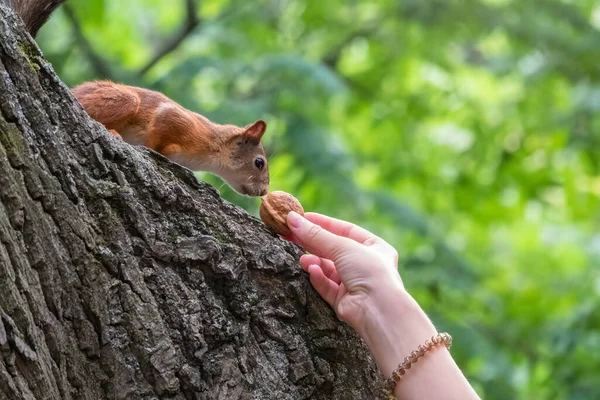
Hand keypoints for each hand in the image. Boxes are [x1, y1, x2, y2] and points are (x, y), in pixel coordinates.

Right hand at [285, 211, 403, 333]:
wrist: (378, 310)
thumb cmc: (369, 271)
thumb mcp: (343, 246)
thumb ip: (316, 235)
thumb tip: (292, 219)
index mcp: (374, 247)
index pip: (345, 230)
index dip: (323, 224)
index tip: (302, 218)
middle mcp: (365, 264)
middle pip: (333, 250)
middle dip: (312, 243)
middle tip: (290, 234)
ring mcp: (355, 283)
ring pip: (328, 269)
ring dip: (315, 263)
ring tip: (303, 260)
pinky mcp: (344, 301)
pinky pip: (327, 286)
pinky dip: (319, 278)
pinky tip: (312, 272)